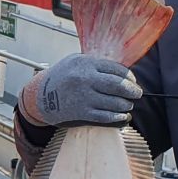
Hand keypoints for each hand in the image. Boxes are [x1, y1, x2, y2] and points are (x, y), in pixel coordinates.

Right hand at [18, 54, 141, 127]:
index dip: (129, 76)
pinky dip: (118, 117)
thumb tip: (121, 71)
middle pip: (119, 85)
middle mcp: (86, 79)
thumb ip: (96, 63)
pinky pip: (106, 116)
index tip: (132, 81)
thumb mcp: (75, 61)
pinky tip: (122, 116)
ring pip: (115, 102)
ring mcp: (84, 97)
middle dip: (133, 91)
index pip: (117, 69)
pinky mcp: (82, 113)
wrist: (40, 97)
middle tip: (137, 94)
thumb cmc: (60, 77)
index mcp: (85, 63)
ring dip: (126, 105)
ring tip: (127, 105)